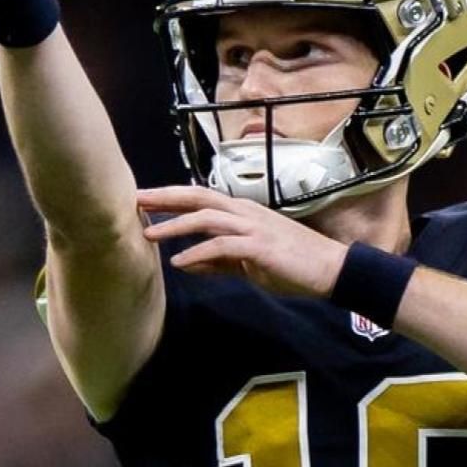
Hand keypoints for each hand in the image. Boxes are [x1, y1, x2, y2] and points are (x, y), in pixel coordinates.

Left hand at [138, 186, 348, 299]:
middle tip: (134, 199)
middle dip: (165, 198)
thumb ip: (218, 261)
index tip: (144, 199)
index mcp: (242, 213)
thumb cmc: (292, 265)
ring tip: (149, 234)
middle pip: (198, 198)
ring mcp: (253, 227)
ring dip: (175, 226)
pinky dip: (198, 253)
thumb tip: (188, 263)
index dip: (171, 197)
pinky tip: (179, 262)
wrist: (331, 270)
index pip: (200, 198)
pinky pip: (222, 246)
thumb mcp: (248, 264)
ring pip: (206, 218)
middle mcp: (245, 213)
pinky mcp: (259, 246)